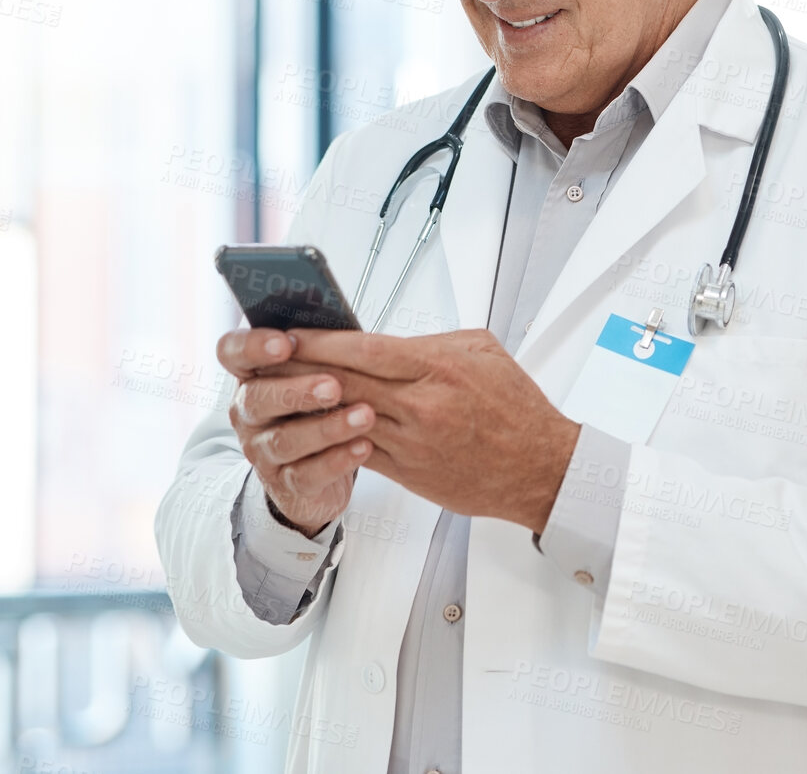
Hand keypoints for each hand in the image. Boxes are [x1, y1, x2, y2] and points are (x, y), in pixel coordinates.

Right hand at [218, 327, 373, 536]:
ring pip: (285, 440)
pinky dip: (337, 461)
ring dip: (327, 427)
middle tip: (334, 386)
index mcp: (251, 375)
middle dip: (297, 391)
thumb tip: (343, 327)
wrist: (314, 469)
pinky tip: (362, 447)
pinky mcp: (285, 484)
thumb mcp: (313, 374)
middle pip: (257, 398)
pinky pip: (306, 475)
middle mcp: (248, 413)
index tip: (285, 343)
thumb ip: (318, 351)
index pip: (232, 352)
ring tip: (364, 416)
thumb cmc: (316, 408)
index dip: (253, 346)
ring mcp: (262, 451)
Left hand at [286, 328, 579, 533]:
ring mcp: (413, 442)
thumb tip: (387, 337)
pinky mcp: (410, 473)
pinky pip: (360, 452)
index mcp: (436, 367)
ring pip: (344, 418)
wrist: (541, 468)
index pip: (363, 349)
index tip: (290, 333)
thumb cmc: (516, 407)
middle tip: (265, 359)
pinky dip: (331, 438)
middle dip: (300, 369)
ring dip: (307, 405)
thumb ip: (429, 340)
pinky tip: (309, 427)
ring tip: (275, 392)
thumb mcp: (481, 350)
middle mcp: (421, 405)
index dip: (319, 341)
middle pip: (343, 382)